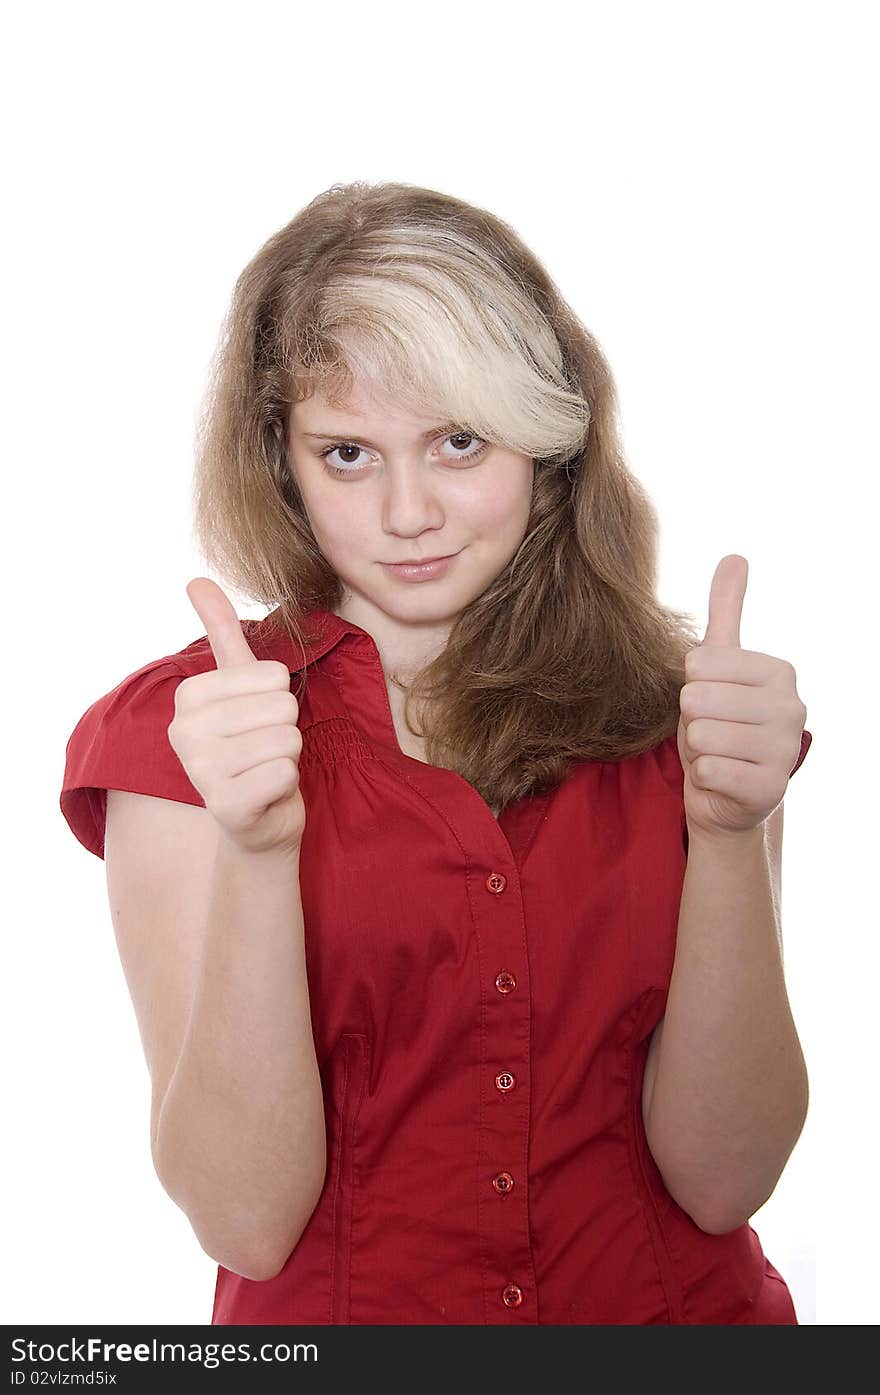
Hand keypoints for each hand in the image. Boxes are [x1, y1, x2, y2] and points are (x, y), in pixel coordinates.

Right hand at [167, 577, 306, 855]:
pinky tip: (266, 793)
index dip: (280, 699)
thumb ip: (221, 632)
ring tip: (265, 770)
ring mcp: (201, 772)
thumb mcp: (238, 685)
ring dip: (288, 758)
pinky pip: (286, 773)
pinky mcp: (226, 807)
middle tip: (265, 749)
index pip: (273, 675)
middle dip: (287, 729)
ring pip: (287, 739)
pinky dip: (287, 784)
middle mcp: (185, 732)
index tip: (257, 721)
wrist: (257, 819)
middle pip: (283, 706)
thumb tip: (196, 579)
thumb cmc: (251, 745)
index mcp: (188, 697)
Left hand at [676, 554, 807, 838]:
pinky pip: (709, 771)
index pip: (699, 665)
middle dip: (692, 720)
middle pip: (697, 700)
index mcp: (779, 672)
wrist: (725, 793)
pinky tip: (722, 779)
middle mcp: (793, 708)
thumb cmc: (718, 723)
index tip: (712, 702)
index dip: (690, 687)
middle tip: (711, 732)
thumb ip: (726, 612)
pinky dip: (704, 778)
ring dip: (697, 751)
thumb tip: (735, 556)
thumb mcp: (717, 665)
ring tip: (717, 755)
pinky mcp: (771, 789)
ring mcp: (786, 749)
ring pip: (702, 736)